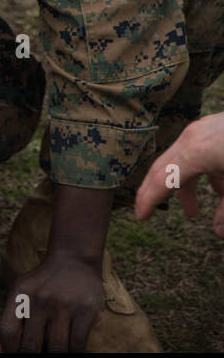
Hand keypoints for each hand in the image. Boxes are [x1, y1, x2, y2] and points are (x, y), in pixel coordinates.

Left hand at [0, 253, 103, 352]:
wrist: (74, 260)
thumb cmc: (42, 285)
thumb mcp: (20, 296)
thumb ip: (9, 324)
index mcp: (19, 294)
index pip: (8, 332)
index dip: (8, 351)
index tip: (14, 355)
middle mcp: (39, 299)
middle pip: (31, 345)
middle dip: (32, 357)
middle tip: (36, 354)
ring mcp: (63, 305)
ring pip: (56, 349)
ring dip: (53, 356)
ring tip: (51, 352)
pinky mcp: (86, 311)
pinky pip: (77, 344)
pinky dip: (72, 353)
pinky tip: (68, 350)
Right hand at [135, 112, 223, 235]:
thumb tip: (218, 231)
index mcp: (196, 152)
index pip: (161, 179)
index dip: (148, 200)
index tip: (141, 217)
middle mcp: (194, 137)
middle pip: (165, 167)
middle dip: (159, 192)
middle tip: (149, 211)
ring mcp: (207, 128)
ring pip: (185, 160)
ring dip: (189, 187)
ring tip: (197, 211)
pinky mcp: (219, 126)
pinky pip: (201, 151)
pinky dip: (205, 173)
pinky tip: (220, 188)